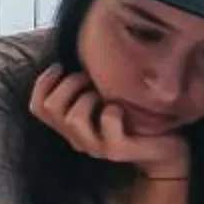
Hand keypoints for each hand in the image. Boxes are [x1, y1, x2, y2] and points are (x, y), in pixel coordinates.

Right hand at [29, 66, 190, 178]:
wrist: (165, 151)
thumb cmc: (136, 117)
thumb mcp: (107, 99)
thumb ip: (87, 86)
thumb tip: (77, 51)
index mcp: (70, 127)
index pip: (37, 107)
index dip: (44, 82)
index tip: (62, 67)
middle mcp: (78, 139)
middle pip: (50, 109)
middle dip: (68, 85)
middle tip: (88, 78)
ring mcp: (96, 147)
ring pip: (73, 119)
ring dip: (87, 98)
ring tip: (103, 94)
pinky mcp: (117, 151)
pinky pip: (107, 122)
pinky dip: (113, 109)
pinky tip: (122, 108)